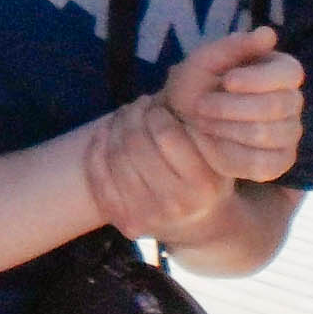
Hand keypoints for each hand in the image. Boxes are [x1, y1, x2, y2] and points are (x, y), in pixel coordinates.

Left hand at [88, 97, 234, 241]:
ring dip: (114, 127)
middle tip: (136, 104)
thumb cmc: (208, 180)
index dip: (156, 111)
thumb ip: (196, 124)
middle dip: (132, 114)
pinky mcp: (124, 221)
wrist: (202, 228)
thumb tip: (171, 84)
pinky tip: (105, 133)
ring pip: (115, 157)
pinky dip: (96, 148)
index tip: (156, 104)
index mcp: (202, 184)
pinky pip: (98, 177)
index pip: (166, 134)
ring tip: (124, 115)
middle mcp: (175, 203)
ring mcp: (146, 216)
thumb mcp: (216, 153)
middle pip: (136, 144)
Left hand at [161, 26, 304, 182]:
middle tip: (201, 106)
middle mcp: (292, 102)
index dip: (258, 79)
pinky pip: (263, 164)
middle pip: (277, 106)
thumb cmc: (196, 85)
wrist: (181, 121)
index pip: (289, 73)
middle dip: (232, 107)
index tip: (227, 81)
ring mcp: (289, 134)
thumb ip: (234, 46)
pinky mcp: (279, 162)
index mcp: (281, 70)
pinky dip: (232, 154)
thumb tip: (268, 34)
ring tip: (204, 122)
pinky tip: (214, 144)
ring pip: (267, 135)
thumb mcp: (205, 60)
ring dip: (227, 129)